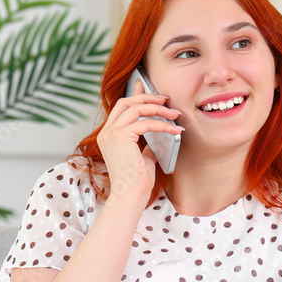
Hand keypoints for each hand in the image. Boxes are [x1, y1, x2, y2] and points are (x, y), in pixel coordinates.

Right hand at [96, 79, 183, 201]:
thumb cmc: (137, 181)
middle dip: (147, 98)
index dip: (135, 95)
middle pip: (126, 103)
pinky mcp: (120, 137)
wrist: (131, 195)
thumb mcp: (142, 156)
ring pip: (135, 109)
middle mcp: (107, 132)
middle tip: (166, 99)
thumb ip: (145, 143)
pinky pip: (145, 123)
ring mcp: (111, 133)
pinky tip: (174, 130)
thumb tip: (157, 133)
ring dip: (158, 108)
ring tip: (174, 114)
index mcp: (109, 135)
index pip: (122, 108)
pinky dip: (162, 124)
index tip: (145, 85)